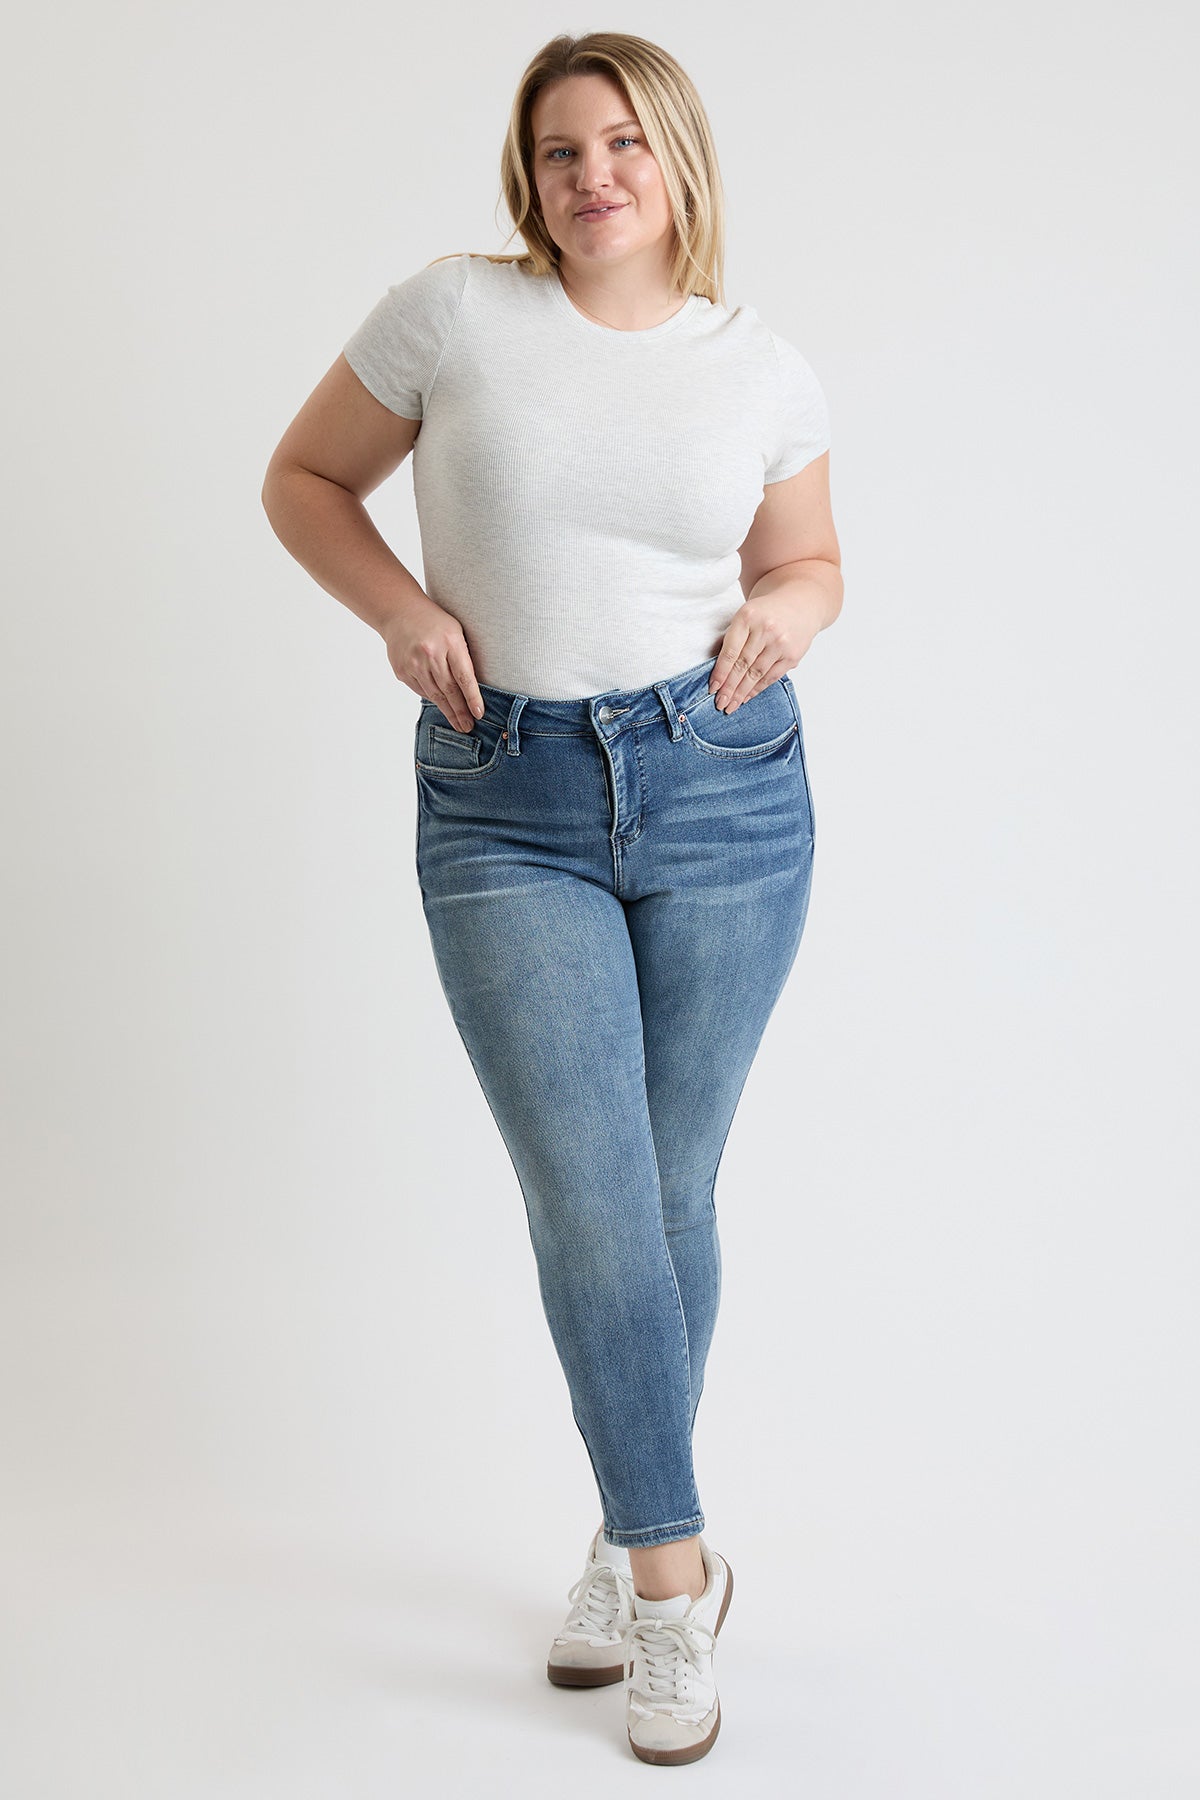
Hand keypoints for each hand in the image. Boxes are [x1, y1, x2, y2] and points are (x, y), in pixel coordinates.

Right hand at [381, 594, 483, 731]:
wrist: (400, 612)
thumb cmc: (435, 622)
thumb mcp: (455, 632)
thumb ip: (463, 657)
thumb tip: (472, 690)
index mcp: (450, 641)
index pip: (464, 676)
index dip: (472, 698)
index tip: (479, 714)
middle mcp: (430, 654)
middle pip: (449, 690)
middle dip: (460, 711)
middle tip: (468, 727)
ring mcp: (414, 663)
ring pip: (434, 694)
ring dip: (448, 711)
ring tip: (458, 724)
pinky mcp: (402, 671)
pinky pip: (421, 690)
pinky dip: (433, 698)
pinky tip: (441, 705)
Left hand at [708, 587, 823, 711]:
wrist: (800, 602)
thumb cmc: (767, 612)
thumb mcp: (746, 615)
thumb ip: (734, 639)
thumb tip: (720, 674)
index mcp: (748, 617)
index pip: (731, 651)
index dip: (720, 672)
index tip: (713, 688)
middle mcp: (766, 629)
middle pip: (743, 665)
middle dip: (729, 688)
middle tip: (720, 703)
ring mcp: (781, 643)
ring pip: (757, 674)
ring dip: (742, 693)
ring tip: (731, 706)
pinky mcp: (792, 655)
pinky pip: (771, 676)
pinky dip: (758, 689)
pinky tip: (747, 697)